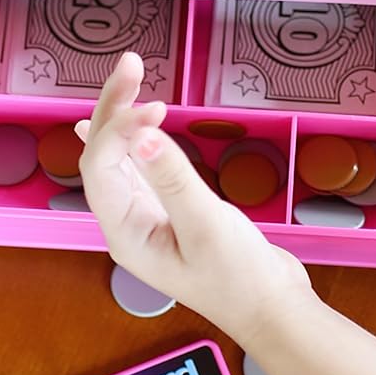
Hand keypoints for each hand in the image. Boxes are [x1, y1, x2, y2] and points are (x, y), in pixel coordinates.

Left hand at [76, 53, 318, 341]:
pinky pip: (138, 169)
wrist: (273, 311)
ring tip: (129, 78)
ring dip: (122, 118)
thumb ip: (174, 179)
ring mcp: (146, 218)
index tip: (156, 105)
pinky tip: (124, 124)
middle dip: (114, 108)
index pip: (102, 168)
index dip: (121, 129)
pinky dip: (134, 140)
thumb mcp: (208, 226)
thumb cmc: (241, 280)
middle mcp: (126, 224)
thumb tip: (141, 135)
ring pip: (119, 159)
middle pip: (103, 157)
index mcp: (125, 234)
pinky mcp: (168, 212)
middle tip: (132, 63)